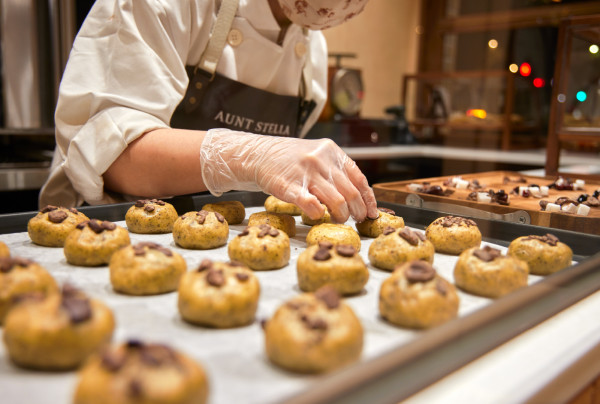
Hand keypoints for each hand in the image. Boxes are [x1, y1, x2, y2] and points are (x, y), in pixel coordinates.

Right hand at [199, 129, 377, 222]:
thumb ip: (335, 169)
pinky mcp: (289, 186)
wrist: (257, 154)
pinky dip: (319, 214)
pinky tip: (318, 216)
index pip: (359, 178)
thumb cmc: (288, 159)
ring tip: (338, 220)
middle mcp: (322, 160)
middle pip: (351, 193)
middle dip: (357, 211)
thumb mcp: (316, 155)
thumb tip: (358, 194)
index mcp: (332, 151)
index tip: (372, 212)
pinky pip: (311, 205)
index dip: (368, 199)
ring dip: (341, 216)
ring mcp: (306, 172)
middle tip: (355, 220)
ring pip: (337, 201)